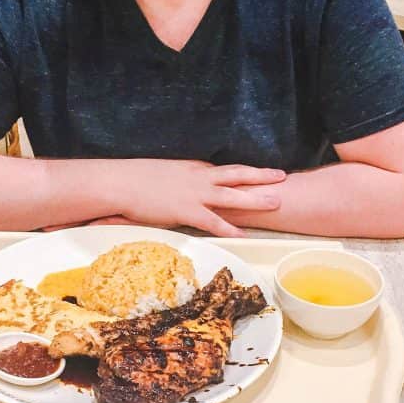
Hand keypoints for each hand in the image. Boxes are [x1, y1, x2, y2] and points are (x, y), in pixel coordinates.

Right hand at [112, 160, 285, 236]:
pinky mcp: (185, 211)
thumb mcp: (165, 172)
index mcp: (194, 168)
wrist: (121, 182)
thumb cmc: (137, 178)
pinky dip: (229, 227)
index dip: (247, 171)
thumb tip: (187, 185)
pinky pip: (212, 221)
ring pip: (231, 195)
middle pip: (237, 175)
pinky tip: (244, 234)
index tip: (264, 172)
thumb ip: (182, 178)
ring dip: (255, 199)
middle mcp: (199, 178)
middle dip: (261, 176)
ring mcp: (193, 194)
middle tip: (282, 177)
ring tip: (276, 202)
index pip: (226, 170)